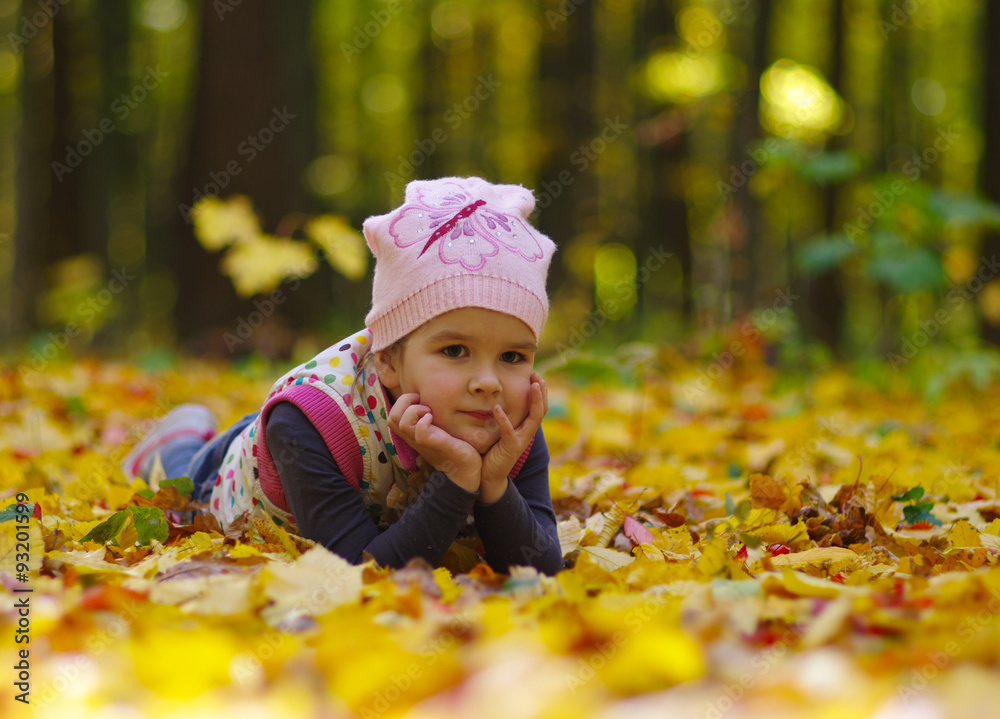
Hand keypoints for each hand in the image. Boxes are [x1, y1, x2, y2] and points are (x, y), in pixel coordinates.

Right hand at [387, 393, 481, 492]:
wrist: (464, 467)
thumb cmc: (451, 445)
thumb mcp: (435, 429)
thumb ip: (427, 418)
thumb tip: (427, 399)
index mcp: (411, 432)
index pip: (391, 415)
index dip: (402, 402)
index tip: (420, 398)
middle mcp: (412, 437)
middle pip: (392, 417)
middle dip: (405, 401)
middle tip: (423, 402)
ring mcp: (421, 442)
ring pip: (402, 423)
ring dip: (415, 410)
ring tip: (428, 411)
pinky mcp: (434, 444)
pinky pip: (420, 433)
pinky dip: (424, 421)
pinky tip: (433, 419)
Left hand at [479, 372, 547, 503]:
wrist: (489, 476)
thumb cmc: (493, 452)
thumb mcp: (501, 431)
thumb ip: (504, 418)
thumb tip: (498, 398)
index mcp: (525, 429)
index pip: (538, 407)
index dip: (540, 392)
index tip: (536, 376)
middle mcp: (526, 433)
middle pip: (541, 410)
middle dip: (541, 392)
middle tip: (538, 376)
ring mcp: (520, 441)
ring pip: (534, 418)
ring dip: (535, 400)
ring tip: (533, 385)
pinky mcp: (510, 448)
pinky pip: (509, 432)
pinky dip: (503, 419)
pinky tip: (496, 408)